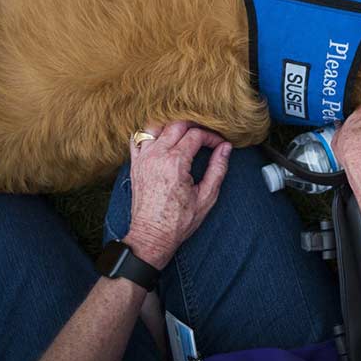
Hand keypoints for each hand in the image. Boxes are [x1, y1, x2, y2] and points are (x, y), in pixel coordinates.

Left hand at [124, 121, 231, 268]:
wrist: (152, 235)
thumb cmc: (179, 221)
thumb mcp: (206, 197)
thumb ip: (217, 169)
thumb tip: (225, 148)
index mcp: (175, 163)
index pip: (196, 135)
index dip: (211, 137)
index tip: (218, 144)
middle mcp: (157, 156)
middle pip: (177, 125)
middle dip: (194, 127)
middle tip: (204, 137)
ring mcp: (143, 158)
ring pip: (156, 126)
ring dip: (171, 127)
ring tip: (184, 136)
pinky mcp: (135, 164)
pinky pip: (137, 139)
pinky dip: (150, 135)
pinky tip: (162, 141)